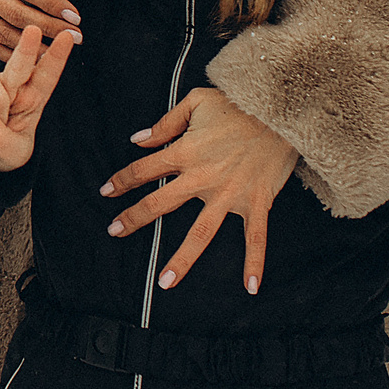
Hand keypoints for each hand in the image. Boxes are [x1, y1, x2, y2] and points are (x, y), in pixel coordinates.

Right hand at [0, 22, 81, 170]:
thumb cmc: (0, 149)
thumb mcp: (11, 155)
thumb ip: (1, 140)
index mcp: (33, 97)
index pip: (47, 75)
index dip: (57, 56)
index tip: (67, 36)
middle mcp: (12, 86)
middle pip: (20, 66)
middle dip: (26, 48)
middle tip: (32, 29)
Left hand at [101, 89, 300, 293]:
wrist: (282, 111)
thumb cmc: (239, 104)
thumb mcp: (197, 101)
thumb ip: (166, 122)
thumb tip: (138, 139)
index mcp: (186, 151)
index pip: (144, 169)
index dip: (121, 181)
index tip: (105, 192)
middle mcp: (202, 177)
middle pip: (160, 204)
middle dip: (133, 219)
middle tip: (113, 232)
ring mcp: (229, 193)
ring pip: (201, 232)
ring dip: (182, 259)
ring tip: (164, 282)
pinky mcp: (256, 202)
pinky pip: (255, 238)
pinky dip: (255, 263)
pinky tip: (251, 288)